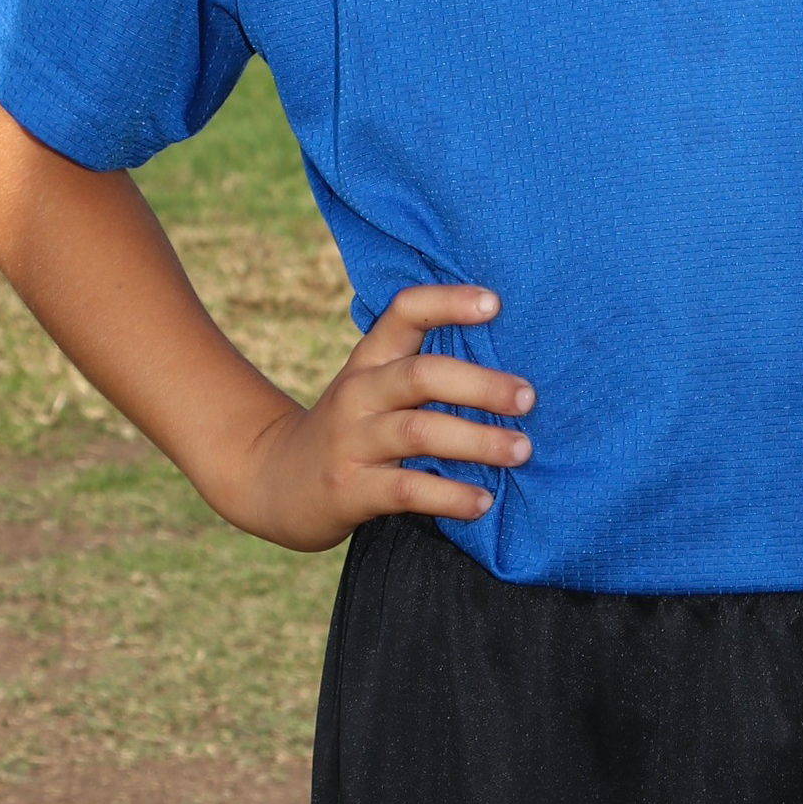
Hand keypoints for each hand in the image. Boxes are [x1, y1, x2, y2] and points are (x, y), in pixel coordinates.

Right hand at [225, 285, 533, 551]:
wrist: (274, 482)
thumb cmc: (350, 429)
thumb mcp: (372, 386)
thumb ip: (422, 370)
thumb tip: (511, 364)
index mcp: (369, 359)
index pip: (404, 311)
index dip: (447, 301)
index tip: (495, 303)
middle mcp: (359, 392)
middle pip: (421, 374)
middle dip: (480, 384)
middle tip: (528, 397)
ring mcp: (351, 441)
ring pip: (419, 432)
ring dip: (477, 441)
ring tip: (522, 450)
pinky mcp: (349, 490)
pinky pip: (407, 490)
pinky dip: (450, 495)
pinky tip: (483, 501)